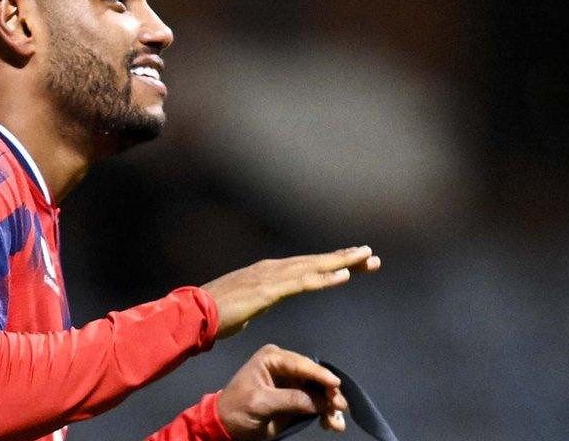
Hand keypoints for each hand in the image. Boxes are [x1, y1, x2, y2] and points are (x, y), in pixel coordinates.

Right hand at [201, 246, 379, 338]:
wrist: (196, 313)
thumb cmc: (216, 313)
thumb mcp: (245, 305)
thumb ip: (258, 300)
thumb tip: (262, 301)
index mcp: (268, 272)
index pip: (307, 266)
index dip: (332, 264)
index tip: (355, 264)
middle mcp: (272, 268)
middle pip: (316, 262)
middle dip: (345, 258)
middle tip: (371, 255)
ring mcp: (271, 277)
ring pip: (314, 267)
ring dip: (342, 262)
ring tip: (366, 257)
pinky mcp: (270, 290)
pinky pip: (304, 282)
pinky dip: (326, 277)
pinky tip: (344, 274)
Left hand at [217, 344, 347, 439]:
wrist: (227, 426)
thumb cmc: (238, 409)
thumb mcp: (261, 403)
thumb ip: (291, 399)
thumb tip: (321, 401)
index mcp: (272, 358)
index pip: (301, 364)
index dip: (320, 374)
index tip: (336, 385)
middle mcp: (285, 366)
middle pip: (315, 377)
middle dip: (329, 393)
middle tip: (340, 408)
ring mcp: (292, 382)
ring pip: (320, 390)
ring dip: (331, 406)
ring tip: (336, 424)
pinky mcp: (296, 398)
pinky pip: (317, 402)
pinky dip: (326, 412)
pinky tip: (330, 424)